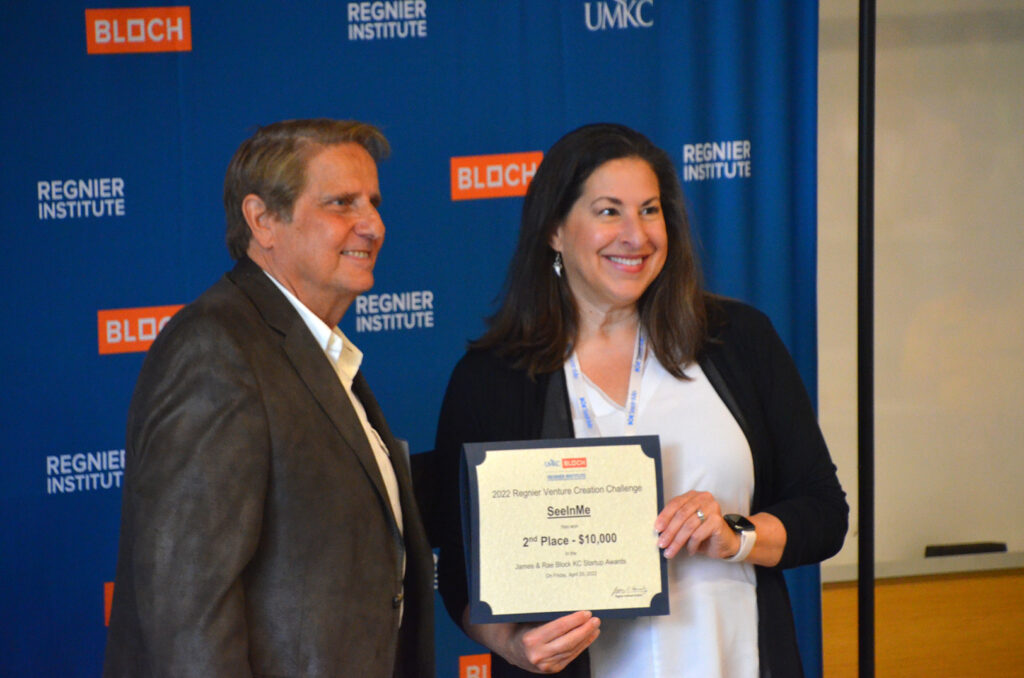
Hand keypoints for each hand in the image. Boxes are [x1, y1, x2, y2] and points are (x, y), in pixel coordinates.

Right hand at [474, 610, 599, 673]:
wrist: (511, 649)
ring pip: (571, 650)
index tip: (585, 613)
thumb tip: (571, 606)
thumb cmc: (521, 630)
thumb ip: (548, 616)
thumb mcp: (530, 619)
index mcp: (531, 639)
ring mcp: (545, 665)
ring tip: (594, 628)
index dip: (575, 620)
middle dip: (584, 630)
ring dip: (585, 638)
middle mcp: (538, 654)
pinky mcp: (551, 669)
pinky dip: (581, 647)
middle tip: (595, 620)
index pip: (559, 628)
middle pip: (568, 641)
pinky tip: (587, 638)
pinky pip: (570, 657)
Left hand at [654, 490, 739, 559]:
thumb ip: (675, 522)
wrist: (725, 542)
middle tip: (662, 544)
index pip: (675, 503)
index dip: (664, 516)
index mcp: (693, 496)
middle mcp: (703, 498)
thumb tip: (659, 531)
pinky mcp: (717, 520)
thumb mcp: (686, 524)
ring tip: (671, 551)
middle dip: (669, 531)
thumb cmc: (704, 532)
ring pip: (688, 526)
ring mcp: (712, 508)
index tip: (657, 529)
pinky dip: (691, 544)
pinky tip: (690, 550)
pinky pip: (698, 534)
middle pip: (681, 515)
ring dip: (677, 541)